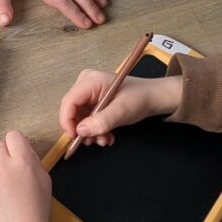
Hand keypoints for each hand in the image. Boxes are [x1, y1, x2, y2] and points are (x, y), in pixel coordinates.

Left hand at [0, 131, 55, 221]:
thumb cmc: (34, 211)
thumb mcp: (44, 179)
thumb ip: (32, 159)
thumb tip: (22, 146)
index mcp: (22, 162)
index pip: (13, 136)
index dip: (17, 145)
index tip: (17, 153)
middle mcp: (1, 167)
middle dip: (5, 157)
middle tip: (11, 174)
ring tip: (1, 184)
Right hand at [59, 70, 182, 146]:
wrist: (153, 97)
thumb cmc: (140, 98)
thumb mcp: (122, 111)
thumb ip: (102, 121)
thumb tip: (80, 131)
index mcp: (90, 80)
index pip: (69, 101)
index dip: (67, 121)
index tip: (75, 138)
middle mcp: (85, 84)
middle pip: (72, 110)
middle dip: (82, 129)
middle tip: (95, 142)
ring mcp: (88, 93)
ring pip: (78, 118)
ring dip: (90, 133)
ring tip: (105, 139)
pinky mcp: (92, 102)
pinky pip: (86, 119)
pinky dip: (95, 130)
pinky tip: (107, 136)